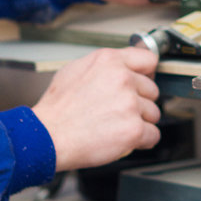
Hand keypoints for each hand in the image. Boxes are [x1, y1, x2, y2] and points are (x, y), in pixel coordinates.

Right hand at [32, 46, 161, 170]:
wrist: (47, 136)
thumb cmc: (57, 109)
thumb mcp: (74, 70)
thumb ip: (103, 66)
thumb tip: (121, 67)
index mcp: (109, 60)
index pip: (148, 59)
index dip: (145, 75)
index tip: (142, 83)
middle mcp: (122, 78)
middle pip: (152, 90)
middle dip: (139, 102)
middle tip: (117, 111)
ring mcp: (130, 104)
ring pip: (153, 113)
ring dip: (140, 122)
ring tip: (116, 126)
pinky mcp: (134, 129)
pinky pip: (153, 135)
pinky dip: (142, 141)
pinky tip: (124, 139)